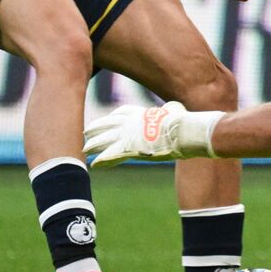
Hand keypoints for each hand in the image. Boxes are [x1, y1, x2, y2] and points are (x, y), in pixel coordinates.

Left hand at [83, 101, 221, 165]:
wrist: (186, 130)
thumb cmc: (186, 121)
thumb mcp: (177, 110)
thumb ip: (171, 110)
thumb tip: (176, 107)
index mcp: (143, 113)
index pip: (123, 113)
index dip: (112, 118)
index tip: (104, 120)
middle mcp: (133, 122)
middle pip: (109, 125)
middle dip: (97, 129)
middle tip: (85, 132)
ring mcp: (131, 134)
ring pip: (106, 139)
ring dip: (94, 144)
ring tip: (83, 149)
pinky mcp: (132, 148)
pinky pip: (112, 155)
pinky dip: (102, 160)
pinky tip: (93, 165)